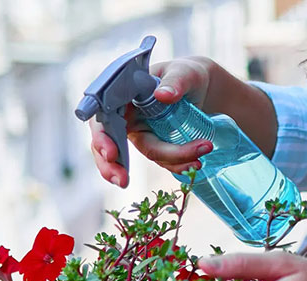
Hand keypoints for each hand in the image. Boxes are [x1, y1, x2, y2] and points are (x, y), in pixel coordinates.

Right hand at [89, 57, 218, 187]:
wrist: (204, 87)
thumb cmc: (187, 74)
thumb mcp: (184, 72)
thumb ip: (175, 81)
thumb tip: (162, 95)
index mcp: (123, 97)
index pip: (102, 119)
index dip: (102, 138)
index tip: (111, 153)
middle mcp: (127, 118)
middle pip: (109, 147)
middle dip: (113, 167)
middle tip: (123, 182)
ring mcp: (141, 134)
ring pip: (144, 157)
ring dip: (170, 163)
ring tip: (196, 161)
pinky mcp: (158, 145)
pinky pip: (163, 161)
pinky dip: (178, 166)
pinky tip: (196, 164)